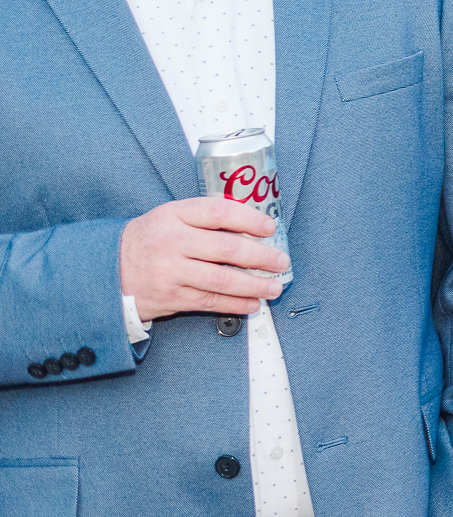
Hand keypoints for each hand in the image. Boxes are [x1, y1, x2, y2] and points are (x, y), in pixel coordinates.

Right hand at [120, 197, 286, 322]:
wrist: (106, 270)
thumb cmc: (150, 240)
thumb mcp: (171, 217)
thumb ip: (206, 218)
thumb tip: (254, 227)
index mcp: (174, 215)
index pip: (218, 213)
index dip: (249, 219)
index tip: (270, 227)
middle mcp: (172, 242)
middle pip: (226, 249)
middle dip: (261, 257)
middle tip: (281, 262)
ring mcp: (170, 272)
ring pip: (222, 280)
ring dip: (254, 285)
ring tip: (274, 287)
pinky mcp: (170, 297)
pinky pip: (210, 301)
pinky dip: (236, 303)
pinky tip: (252, 303)